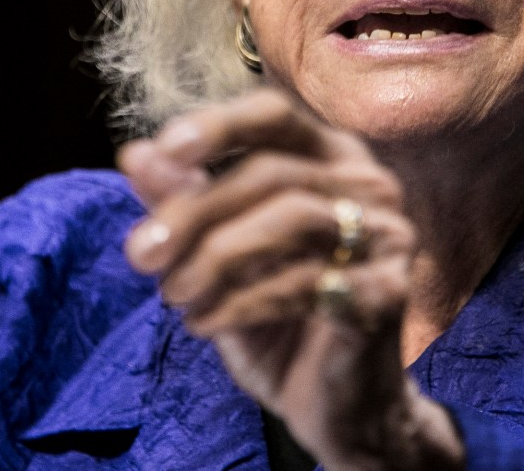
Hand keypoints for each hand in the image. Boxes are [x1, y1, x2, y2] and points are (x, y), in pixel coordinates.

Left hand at [119, 87, 463, 470]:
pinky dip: (243, 303)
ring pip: (292, 219)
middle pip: (272, 172)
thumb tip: (134, 154)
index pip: (274, 114)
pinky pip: (309, 282)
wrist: (339, 408)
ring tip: (174, 295)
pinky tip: (204, 324)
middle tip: (139, 255)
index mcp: (331, 157)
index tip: (164, 151)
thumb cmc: (276, 319)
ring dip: (216, 258)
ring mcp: (388, 236)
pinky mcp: (389, 292)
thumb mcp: (216, 258)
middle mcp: (370, 185)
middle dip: (195, 211)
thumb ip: (183, 203)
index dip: (219, 126)